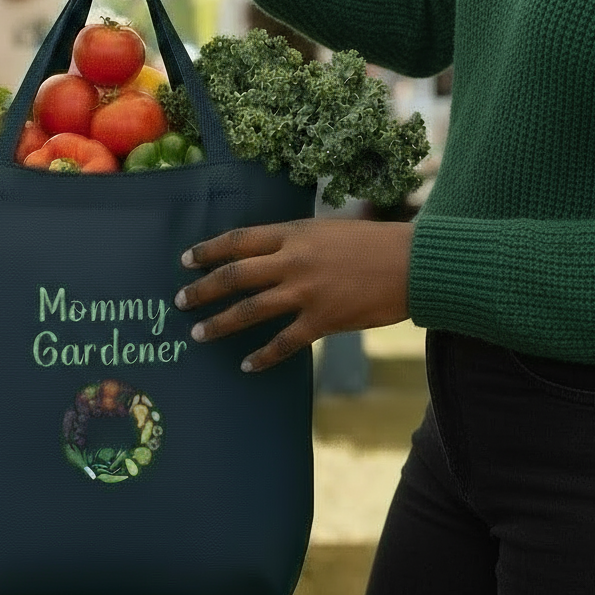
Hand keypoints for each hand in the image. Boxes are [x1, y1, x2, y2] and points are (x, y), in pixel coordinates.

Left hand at [174, 219, 412, 371]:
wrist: (414, 265)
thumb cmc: (375, 243)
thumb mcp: (330, 229)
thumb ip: (297, 240)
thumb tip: (269, 249)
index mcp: (294, 234)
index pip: (239, 240)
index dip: (208, 250)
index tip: (185, 260)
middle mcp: (294, 261)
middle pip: (234, 276)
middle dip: (202, 289)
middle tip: (180, 300)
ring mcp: (306, 292)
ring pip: (250, 310)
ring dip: (219, 323)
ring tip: (197, 333)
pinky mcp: (323, 321)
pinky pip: (283, 342)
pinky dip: (262, 356)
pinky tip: (246, 365)